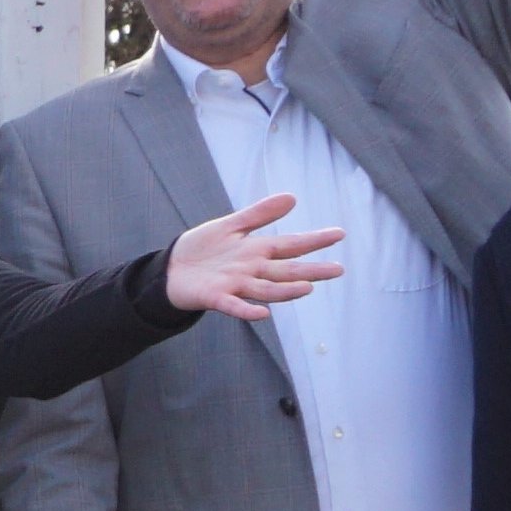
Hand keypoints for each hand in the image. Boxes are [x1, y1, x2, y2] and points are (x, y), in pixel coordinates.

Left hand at [164, 192, 346, 321]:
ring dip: (285, 291)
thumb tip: (292, 197)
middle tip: (338, 270)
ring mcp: (234, 285)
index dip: (314, 239)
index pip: (291, 244)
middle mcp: (251, 270)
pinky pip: (233, 306)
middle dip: (311, 271)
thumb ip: (259, 214)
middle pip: (285, 270)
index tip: (339, 233)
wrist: (170, 269)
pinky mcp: (214, 297)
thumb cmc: (203, 249)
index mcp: (257, 251)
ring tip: (307, 288)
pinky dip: (246, 310)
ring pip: (265, 289)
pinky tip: (262, 314)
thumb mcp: (231, 226)